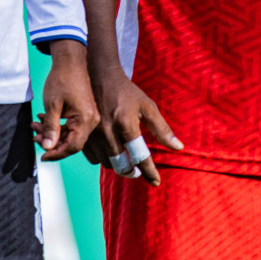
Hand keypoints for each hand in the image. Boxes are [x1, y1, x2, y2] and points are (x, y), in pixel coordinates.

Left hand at [33, 40, 99, 160]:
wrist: (71, 61)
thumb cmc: (62, 79)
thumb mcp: (52, 106)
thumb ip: (51, 128)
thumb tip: (47, 147)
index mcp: (86, 119)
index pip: (73, 146)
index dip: (56, 154)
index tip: (42, 155)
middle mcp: (91, 120)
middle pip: (71, 142)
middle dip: (51, 142)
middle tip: (35, 136)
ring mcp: (89, 116)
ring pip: (69, 134)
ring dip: (52, 132)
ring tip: (35, 125)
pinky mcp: (85, 111)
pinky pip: (71, 125)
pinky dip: (57, 125)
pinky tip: (43, 119)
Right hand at [88, 61, 181, 185]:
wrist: (98, 77)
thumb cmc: (127, 92)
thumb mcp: (147, 107)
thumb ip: (162, 129)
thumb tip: (178, 148)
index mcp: (126, 123)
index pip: (140, 155)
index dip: (149, 171)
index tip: (156, 182)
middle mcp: (107, 131)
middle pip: (121, 165)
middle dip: (132, 172)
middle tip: (139, 172)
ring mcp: (92, 135)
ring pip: (107, 164)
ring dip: (118, 166)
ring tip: (128, 161)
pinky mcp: (82, 135)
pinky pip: (93, 159)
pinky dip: (104, 160)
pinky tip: (112, 154)